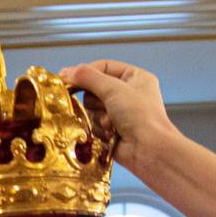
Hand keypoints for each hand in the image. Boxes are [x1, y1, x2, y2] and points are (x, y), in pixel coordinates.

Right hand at [59, 60, 175, 169]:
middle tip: (103, 104)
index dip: (86, 72)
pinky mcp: (113, 129)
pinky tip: (112, 132)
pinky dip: (101, 128)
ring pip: (93, 108)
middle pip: (94, 89)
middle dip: (96, 100)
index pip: (103, 67)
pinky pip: (94, 123)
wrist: (148, 149)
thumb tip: (67, 72)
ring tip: (112, 122)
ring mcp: (121, 113)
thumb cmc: (141, 116)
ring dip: (99, 116)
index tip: (67, 77)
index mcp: (135, 78)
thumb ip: (88, 77)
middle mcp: (129, 94)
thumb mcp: (113, 88)